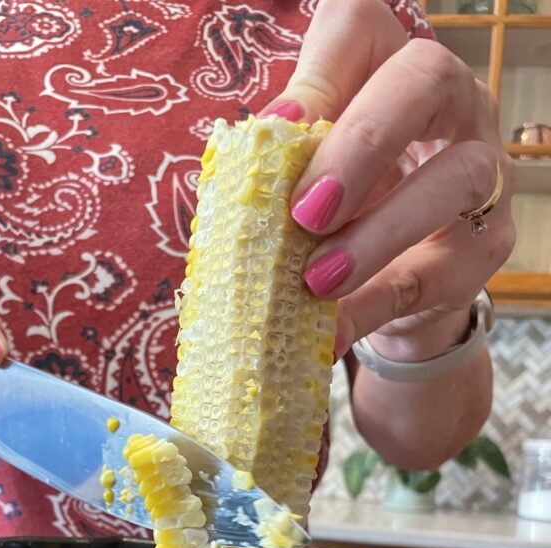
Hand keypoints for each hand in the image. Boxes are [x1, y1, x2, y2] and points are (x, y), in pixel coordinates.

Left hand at [262, 0, 514, 360]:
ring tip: (317, 280)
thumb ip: (284, 162)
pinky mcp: (487, 246)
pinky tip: (333, 330)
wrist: (396, 285)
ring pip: (451, 180)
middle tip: (306, 210)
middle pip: (425, 80)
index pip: (361, 27)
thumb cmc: (345, 212)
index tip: (279, 126)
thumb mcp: (310, 177)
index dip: (320, 70)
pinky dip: (375, 305)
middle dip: (361, 143)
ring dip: (377, 234)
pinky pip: (437, 273)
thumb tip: (247, 164)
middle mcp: (448, 105)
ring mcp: (480, 172)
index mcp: (388, 72)